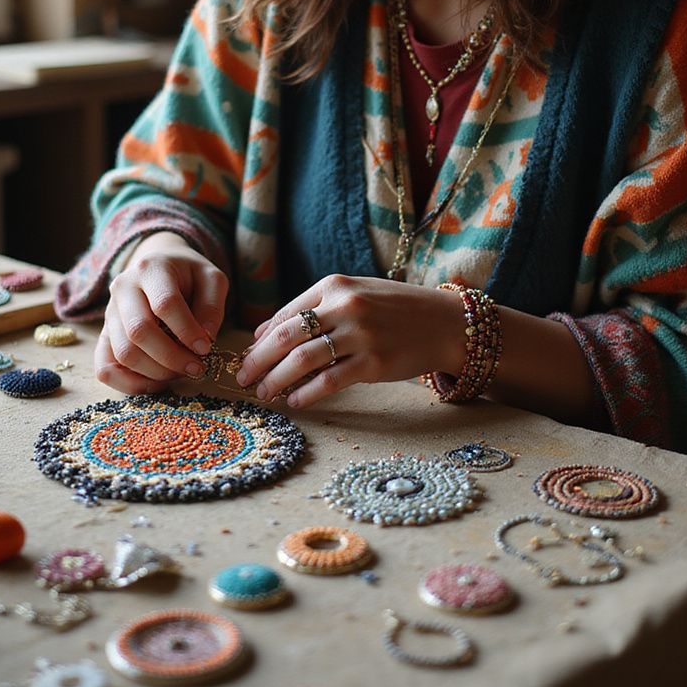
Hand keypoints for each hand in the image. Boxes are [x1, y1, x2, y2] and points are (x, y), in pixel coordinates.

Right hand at [95, 232, 229, 394]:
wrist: (158, 266)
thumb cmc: (188, 275)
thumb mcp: (211, 279)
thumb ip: (212, 306)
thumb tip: (206, 339)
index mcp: (150, 270)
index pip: (165, 304)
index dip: (187, 331)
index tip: (206, 348)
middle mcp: (123, 289)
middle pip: (139, 332)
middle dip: (171, 357)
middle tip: (196, 368)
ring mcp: (109, 314)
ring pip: (123, 353)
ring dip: (156, 372)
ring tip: (180, 372)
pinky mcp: (104, 336)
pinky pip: (105, 368)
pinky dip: (130, 384)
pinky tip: (157, 382)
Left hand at [234, 274, 465, 407]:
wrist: (443, 322)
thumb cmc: (393, 310)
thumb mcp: (354, 295)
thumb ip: (312, 309)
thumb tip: (264, 334)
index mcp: (334, 286)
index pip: (285, 315)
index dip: (260, 340)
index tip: (246, 357)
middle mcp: (344, 306)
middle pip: (286, 337)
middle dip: (258, 361)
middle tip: (242, 379)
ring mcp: (360, 334)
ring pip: (302, 361)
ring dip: (276, 380)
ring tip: (264, 393)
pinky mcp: (373, 362)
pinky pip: (329, 381)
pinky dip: (306, 393)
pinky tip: (295, 401)